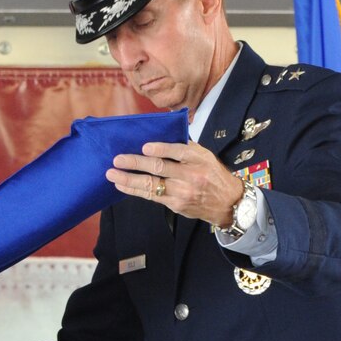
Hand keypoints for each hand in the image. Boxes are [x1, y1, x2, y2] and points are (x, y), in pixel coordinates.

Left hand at [108, 141, 245, 226]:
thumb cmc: (213, 174)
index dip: (161, 149)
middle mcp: (191, 176)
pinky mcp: (175, 205)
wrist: (228, 203)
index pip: (179, 152)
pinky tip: (122, 185)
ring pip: (151, 185)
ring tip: (112, 174)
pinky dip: (134, 190)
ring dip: (129, 179)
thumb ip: (185, 147)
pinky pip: (151, 196)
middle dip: (136, 163)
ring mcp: (182, 192)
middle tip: (118, 159)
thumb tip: (160, 135)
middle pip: (160, 168)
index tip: (145, 147)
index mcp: (199, 159)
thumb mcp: (205, 156)